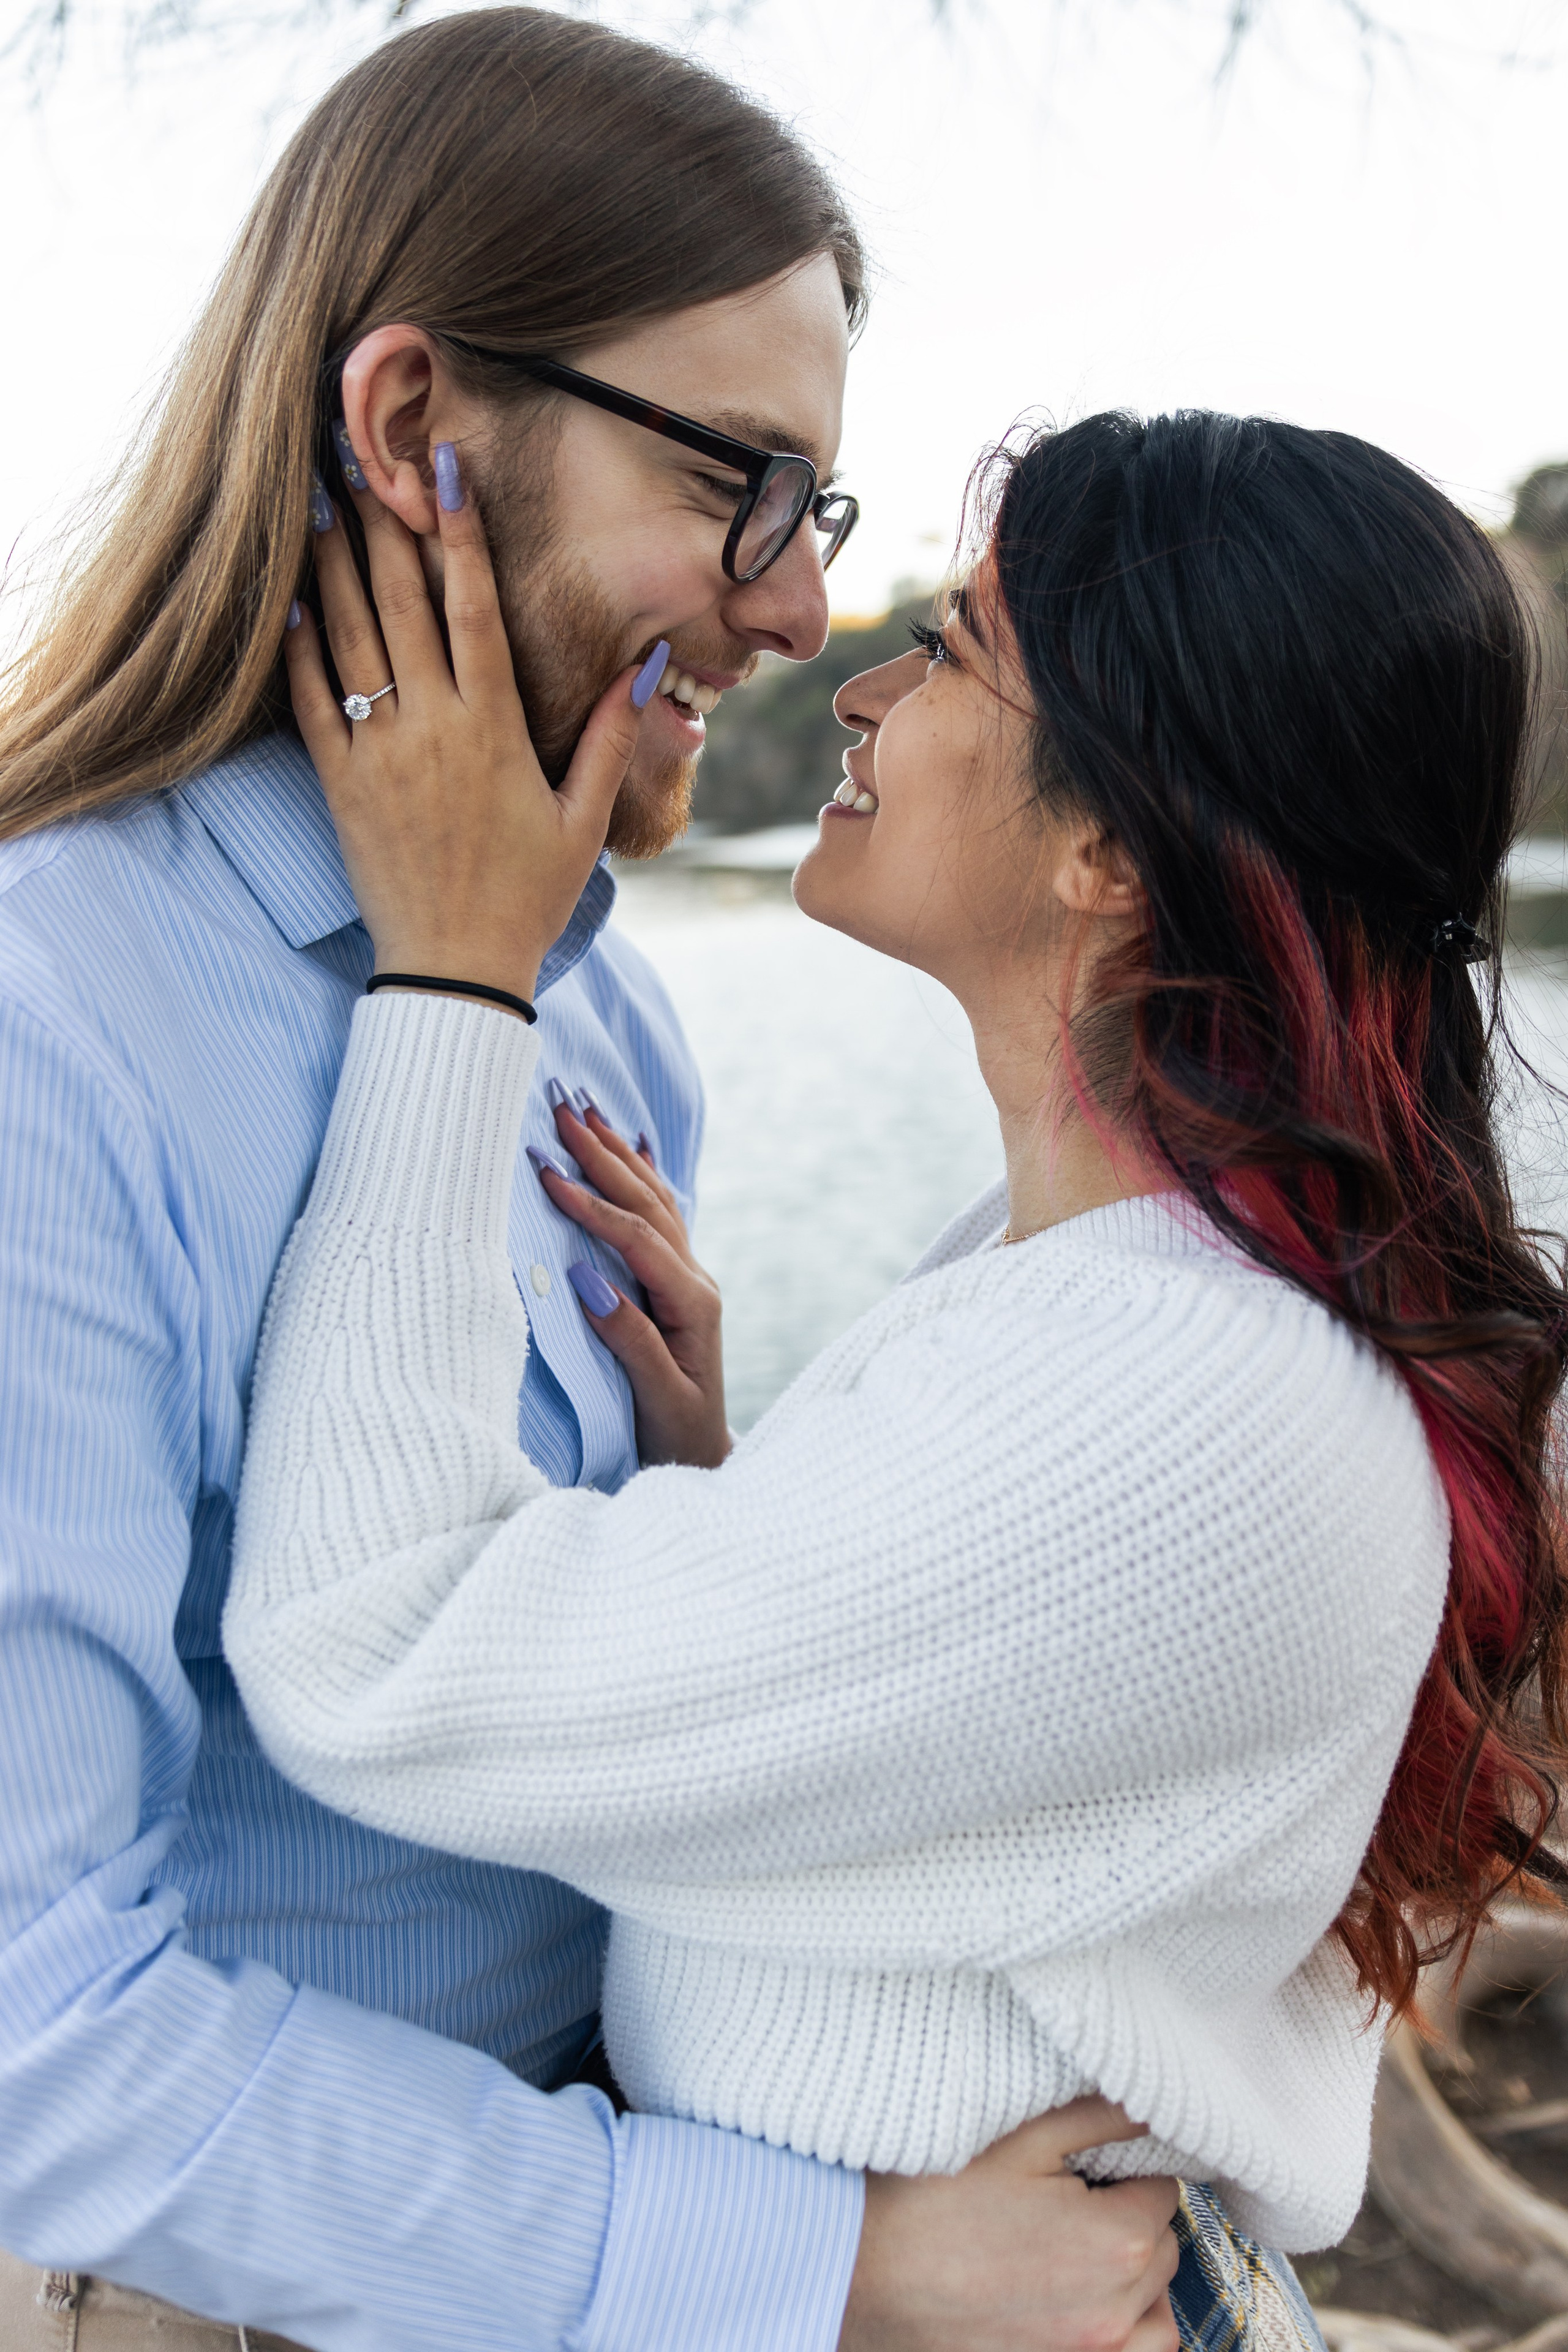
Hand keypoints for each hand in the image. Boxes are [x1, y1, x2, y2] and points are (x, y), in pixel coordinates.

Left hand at [284, 453, 660, 1003]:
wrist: (453, 969)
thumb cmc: (527, 897)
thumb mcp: (582, 819)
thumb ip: (607, 735)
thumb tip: (646, 665)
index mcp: (494, 727)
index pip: (475, 607)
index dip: (460, 532)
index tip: (446, 468)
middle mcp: (431, 727)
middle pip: (401, 602)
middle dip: (383, 521)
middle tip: (358, 452)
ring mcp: (378, 753)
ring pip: (350, 637)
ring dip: (333, 564)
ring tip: (318, 499)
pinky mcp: (339, 784)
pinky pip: (310, 701)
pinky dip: (299, 647)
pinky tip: (291, 598)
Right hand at [534, 1097, 728, 1466]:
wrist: (704, 1459)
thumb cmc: (676, 1435)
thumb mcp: (655, 1395)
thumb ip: (627, 1336)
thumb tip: (586, 1279)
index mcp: (691, 1302)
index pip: (636, 1238)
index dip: (592, 1205)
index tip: (549, 1175)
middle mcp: (694, 1281)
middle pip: (648, 1203)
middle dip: (603, 1155)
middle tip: (562, 1109)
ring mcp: (687, 1279)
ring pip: (654, 1201)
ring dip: (618, 1154)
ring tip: (586, 1111)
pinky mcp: (675, 1285)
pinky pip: (660, 1216)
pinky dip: (642, 1176)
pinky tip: (634, 1147)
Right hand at [840, 2099, 1179, 2351]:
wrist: (858, 2272)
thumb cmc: (931, 2198)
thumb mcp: (1021, 2136)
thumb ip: (1101, 2117)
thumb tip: (1153, 2103)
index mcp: (1118, 2242)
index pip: (1165, 2190)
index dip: (1128, 2167)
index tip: (1089, 2162)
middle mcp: (1115, 2313)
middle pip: (1163, 2253)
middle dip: (1130, 2220)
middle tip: (1074, 2198)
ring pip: (1154, 2321)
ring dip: (1136, 2287)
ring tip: (1083, 2256)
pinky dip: (1117, 2334)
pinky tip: (1075, 2305)